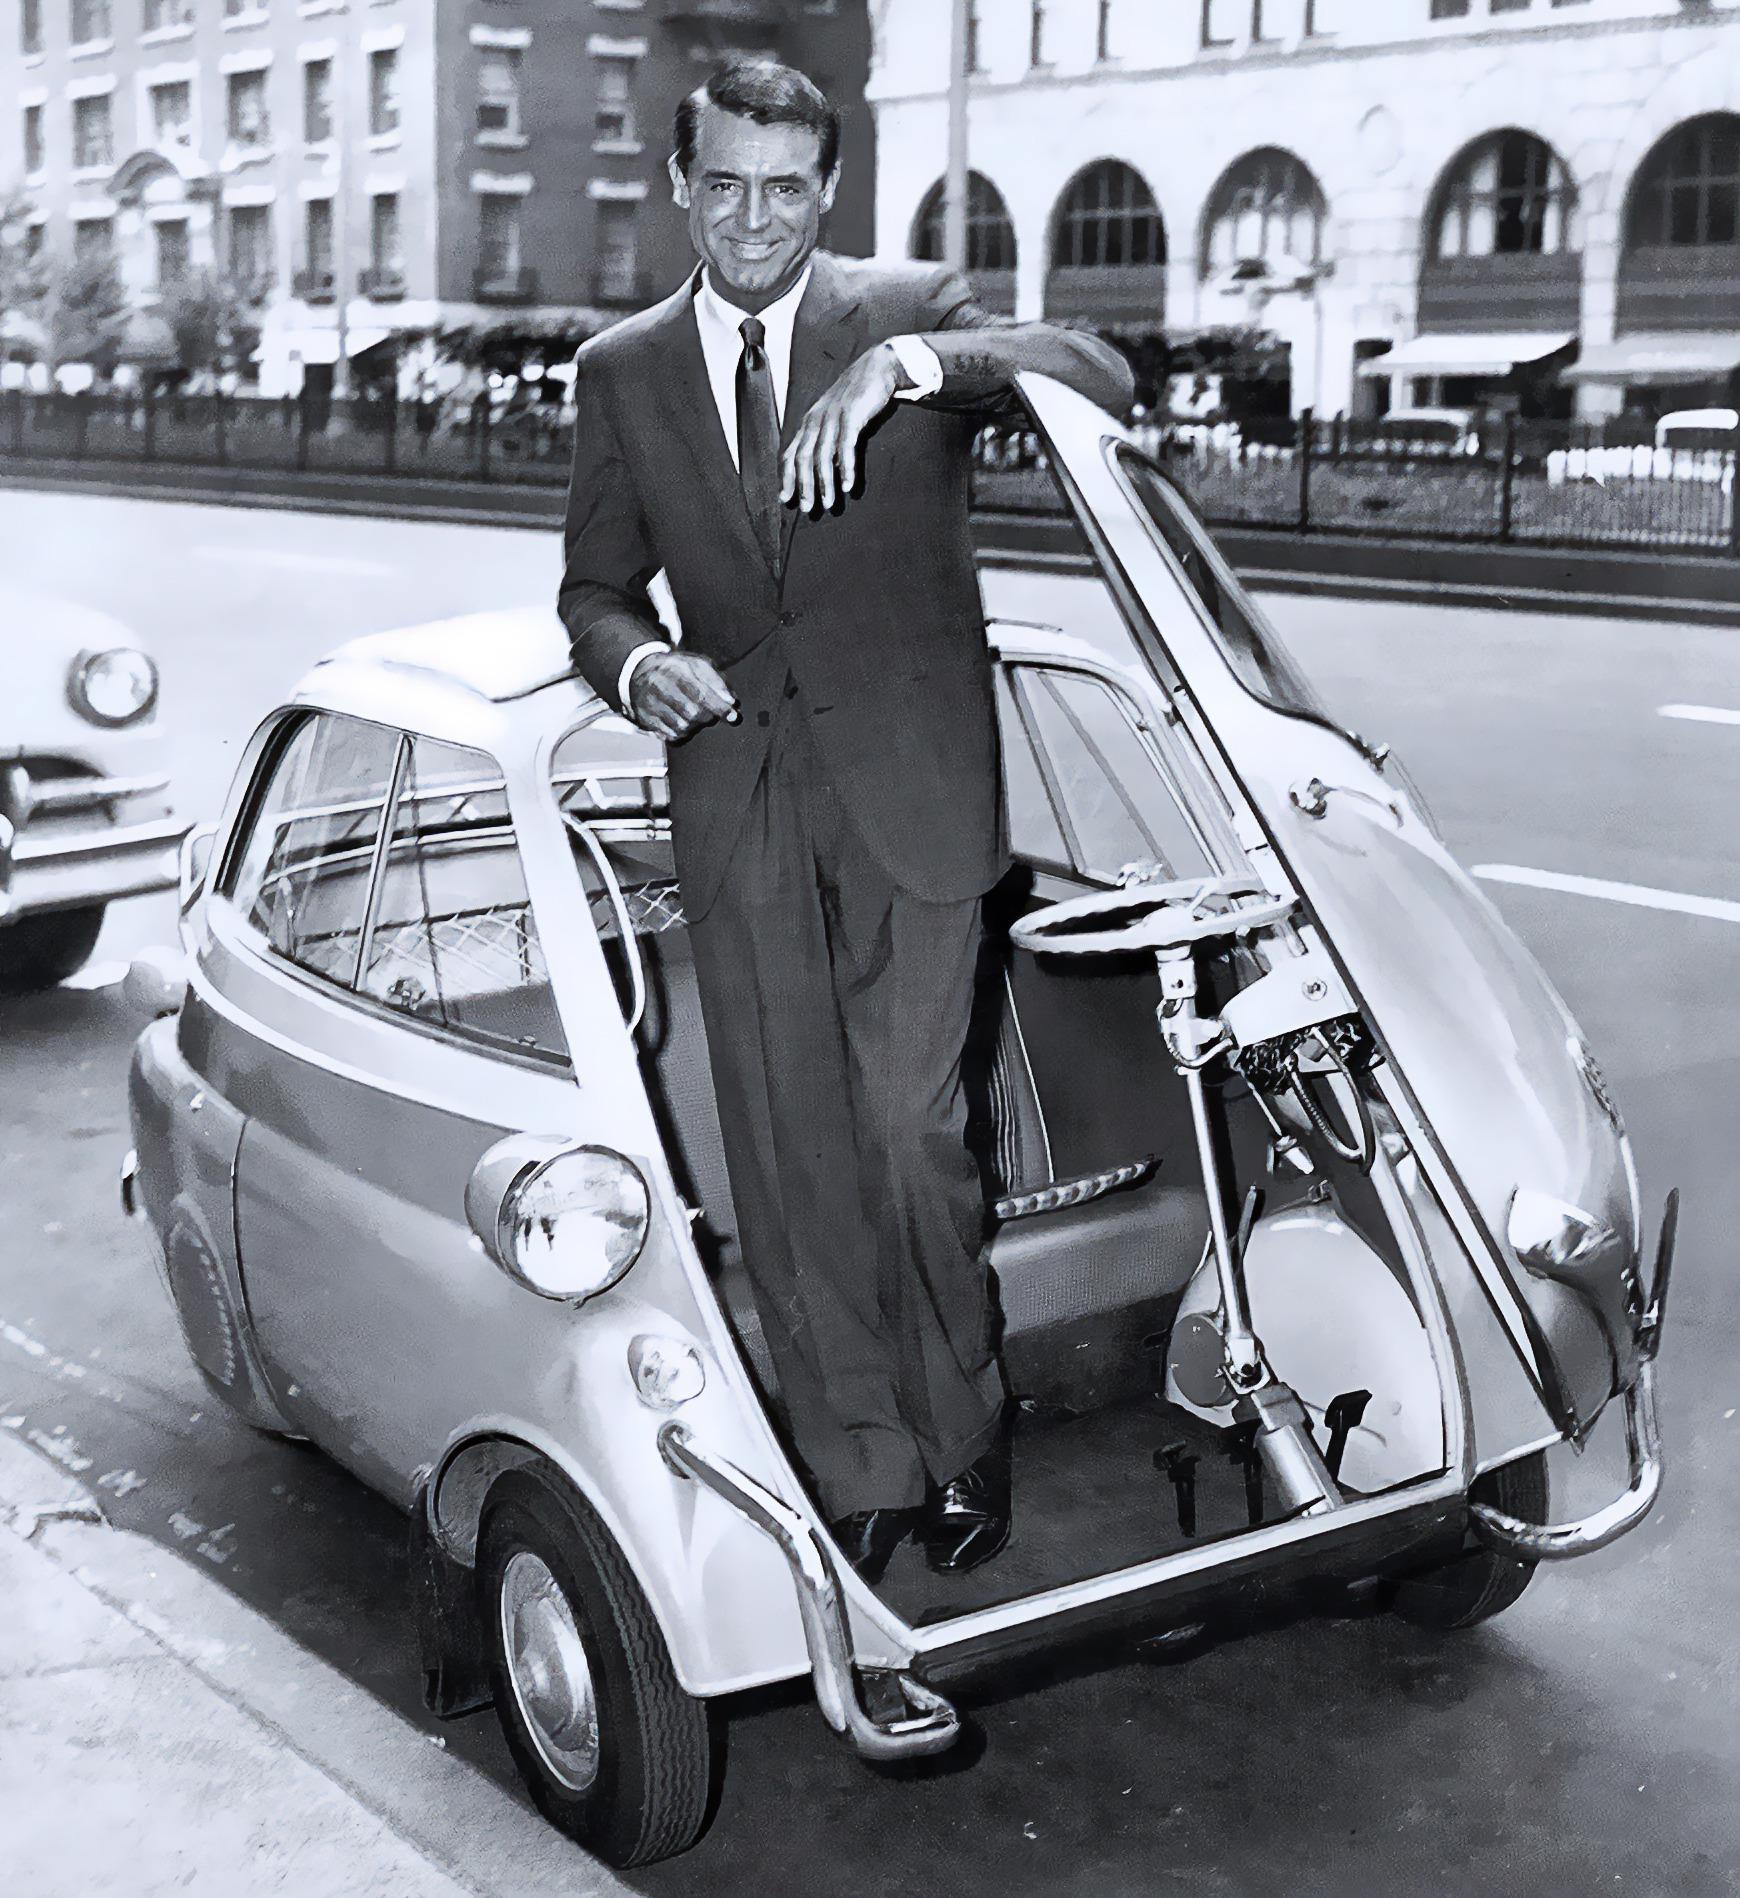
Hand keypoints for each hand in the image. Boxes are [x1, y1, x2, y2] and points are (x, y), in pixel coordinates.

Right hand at [628, 651, 738, 742]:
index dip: (720, 708)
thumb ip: (716, 681)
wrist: (641, 672)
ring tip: (694, 715)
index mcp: (676, 670)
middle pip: (692, 713)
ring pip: (681, 726)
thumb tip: (730, 701)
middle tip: (711, 713)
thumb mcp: (698, 666)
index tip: (733, 717)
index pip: (702, 693)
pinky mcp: (645, 718)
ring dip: (695, 726)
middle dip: (708, 717)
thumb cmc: (677, 670)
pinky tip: (681, 720)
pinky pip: (670, 735)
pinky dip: (681, 732)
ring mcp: (651, 703)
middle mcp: (661, 686)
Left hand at [781, 342, 902, 515]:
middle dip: (804, 486)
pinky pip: (846, 446)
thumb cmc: (855, 397)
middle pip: (803, 458)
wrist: (876, 367)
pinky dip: (846, 467)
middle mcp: (816, 419)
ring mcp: (833, 416)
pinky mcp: (852, 414)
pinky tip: (848, 485)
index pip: (790, 453)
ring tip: (829, 504)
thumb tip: (826, 471)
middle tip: (807, 509)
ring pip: (823, 455)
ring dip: (824, 482)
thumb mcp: (834, 418)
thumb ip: (827, 441)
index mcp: (809, 422)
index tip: (785, 499)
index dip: (786, 478)